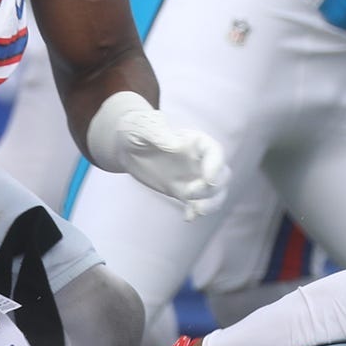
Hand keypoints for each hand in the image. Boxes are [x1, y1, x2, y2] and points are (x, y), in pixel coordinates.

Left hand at [85, 90, 227, 218]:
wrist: (125, 144)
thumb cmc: (136, 129)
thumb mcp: (144, 127)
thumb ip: (160, 134)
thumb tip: (177, 145)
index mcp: (194, 141)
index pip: (214, 152)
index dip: (216, 166)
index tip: (208, 179)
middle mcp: (198, 160)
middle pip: (221, 175)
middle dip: (213, 188)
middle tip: (189, 193)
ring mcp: (192, 176)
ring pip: (214, 192)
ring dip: (210, 203)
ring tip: (197, 211)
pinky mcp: (182, 190)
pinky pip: (195, 203)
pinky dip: (194, 212)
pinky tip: (188, 218)